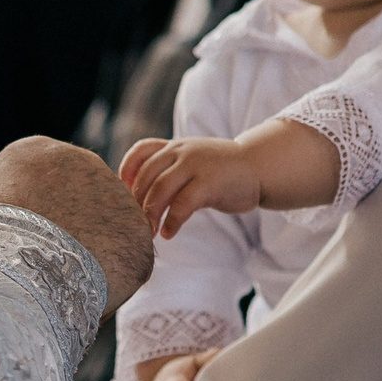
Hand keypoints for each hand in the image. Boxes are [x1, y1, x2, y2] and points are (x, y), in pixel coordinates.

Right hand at [0, 137, 152, 314]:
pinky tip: (83, 291)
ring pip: (105, 229)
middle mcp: (85, 165)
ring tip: (60, 282)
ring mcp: (115, 201)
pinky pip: (126, 260)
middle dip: (63, 229)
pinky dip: (110, 279)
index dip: (29, 214)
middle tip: (38, 262)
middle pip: (78, 200)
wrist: (16, 272)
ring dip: (90, 252)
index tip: (17, 238)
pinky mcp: (138, 241)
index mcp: (40, 152)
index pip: (42, 180)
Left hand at [119, 135, 261, 237]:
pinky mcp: (210, 183)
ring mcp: (196, 165)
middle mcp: (182, 152)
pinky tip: (169, 233)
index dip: (126, 172)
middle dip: (136, 202)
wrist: (258, 167)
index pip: (140, 151)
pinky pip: (182, 204)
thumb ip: (169, 170)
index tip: (123, 194)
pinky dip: (172, 221)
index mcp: (175, 147)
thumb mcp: (192, 161)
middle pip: (146, 176)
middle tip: (133, 224)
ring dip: (150, 214)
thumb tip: (138, 196)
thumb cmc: (221, 171)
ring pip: (161, 189)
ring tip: (149, 232)